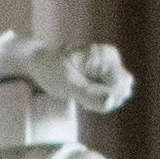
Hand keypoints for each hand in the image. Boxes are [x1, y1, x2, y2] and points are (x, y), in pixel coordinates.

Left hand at [12, 37, 135, 111]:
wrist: (38, 61)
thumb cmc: (49, 70)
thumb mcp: (66, 85)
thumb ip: (89, 95)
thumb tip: (111, 102)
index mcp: (106, 56)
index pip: (121, 87)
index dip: (105, 99)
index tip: (84, 100)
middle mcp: (112, 57)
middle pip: (121, 90)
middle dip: (101, 99)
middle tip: (79, 96)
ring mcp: (110, 63)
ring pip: (116, 92)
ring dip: (97, 98)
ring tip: (78, 92)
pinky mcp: (105, 70)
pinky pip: (109, 90)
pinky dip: (95, 96)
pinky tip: (81, 91)